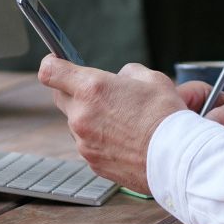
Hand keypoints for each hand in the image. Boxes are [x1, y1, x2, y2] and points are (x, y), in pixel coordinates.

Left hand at [38, 56, 185, 194]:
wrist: (173, 157)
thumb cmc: (165, 116)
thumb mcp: (153, 78)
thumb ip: (128, 74)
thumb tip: (120, 79)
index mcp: (92, 88)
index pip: (51, 72)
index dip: (51, 63)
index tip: (55, 61)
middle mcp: (81, 115)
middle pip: (61, 97)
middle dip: (76, 91)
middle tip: (101, 92)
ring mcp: (83, 142)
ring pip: (78, 122)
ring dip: (92, 117)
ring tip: (125, 120)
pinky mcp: (91, 162)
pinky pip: (89, 143)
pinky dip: (102, 138)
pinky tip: (126, 138)